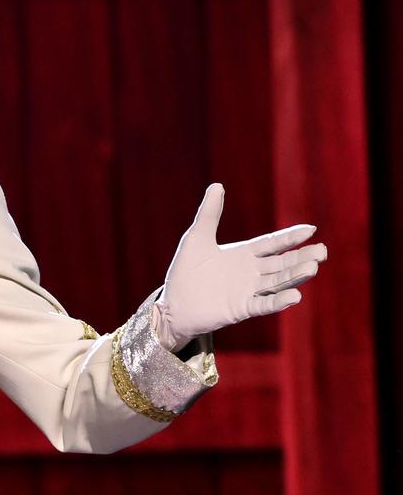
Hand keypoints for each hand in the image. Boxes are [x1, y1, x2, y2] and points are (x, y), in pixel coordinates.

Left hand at [155, 183, 327, 350]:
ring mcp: (248, 291)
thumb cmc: (185, 271)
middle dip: (302, 257)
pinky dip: (278, 301)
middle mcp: (251, 273)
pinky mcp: (241, 309)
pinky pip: (263, 305)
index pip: (272, 244)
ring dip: (295, 276)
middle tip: (322, 251)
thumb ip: (209, 213)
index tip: (311, 229)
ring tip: (313, 267)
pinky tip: (295, 296)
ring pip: (278, 283)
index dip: (291, 237)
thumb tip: (217, 185)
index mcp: (243, 255)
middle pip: (282, 264)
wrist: (172, 304)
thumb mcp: (197, 238)